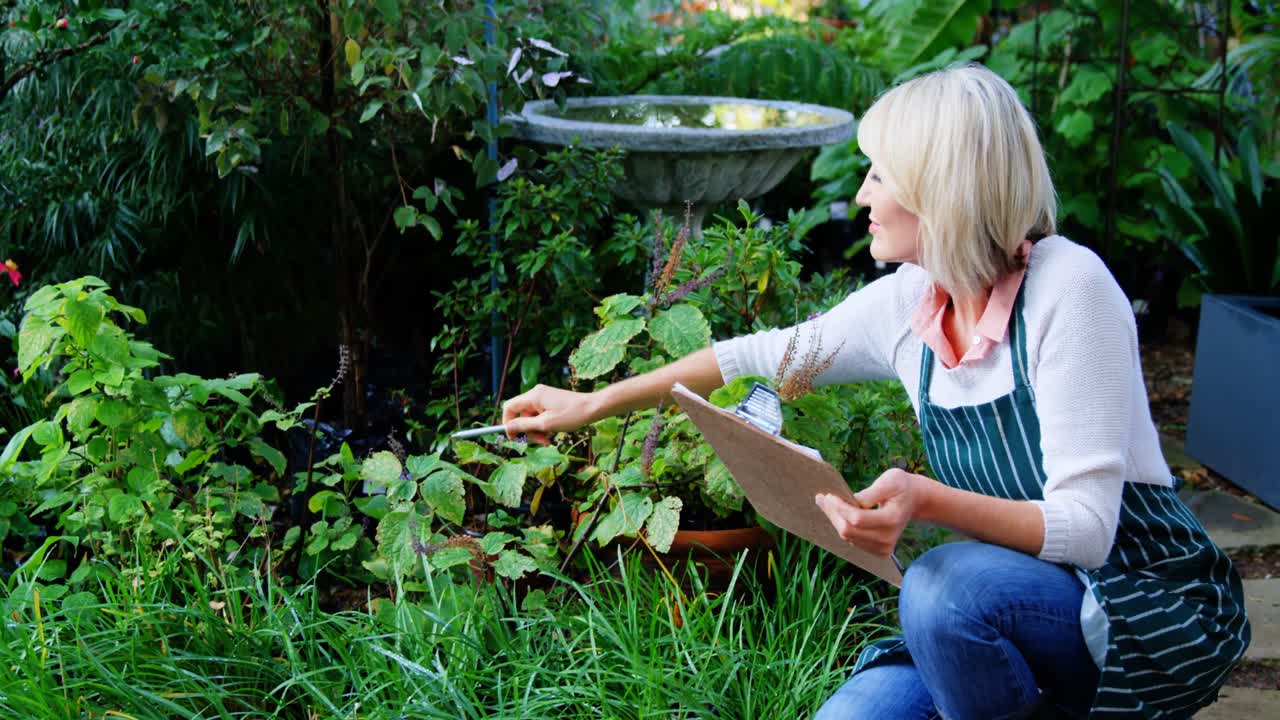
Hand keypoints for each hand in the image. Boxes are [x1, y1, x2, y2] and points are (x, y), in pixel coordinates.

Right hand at [501, 384, 596, 444]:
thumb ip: (524, 425)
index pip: (509, 407)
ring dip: (537, 431)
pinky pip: (540, 415)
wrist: (593, 407)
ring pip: (531, 417)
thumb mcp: (545, 424)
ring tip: (548, 440)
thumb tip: (507, 428)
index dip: (507, 422)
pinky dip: (543, 426)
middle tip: (539, 442)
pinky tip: (552, 434)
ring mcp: (544, 397)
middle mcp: (536, 393)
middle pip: (521, 414)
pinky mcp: (550, 401)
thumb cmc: (572, 415)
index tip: (514, 437)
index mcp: (533, 396)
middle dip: (528, 430)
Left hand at [815, 468, 931, 557]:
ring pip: (847, 537)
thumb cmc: (901, 487)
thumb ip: (872, 492)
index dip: (840, 508)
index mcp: (892, 519)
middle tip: (821, 498)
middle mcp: (888, 539)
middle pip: (848, 530)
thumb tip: (851, 501)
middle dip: (832, 513)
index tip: (829, 495)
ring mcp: (883, 548)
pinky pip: (852, 540)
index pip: (857, 519)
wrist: (915, 501)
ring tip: (826, 503)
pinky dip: (842, 526)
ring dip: (834, 520)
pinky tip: (837, 513)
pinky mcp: (879, 551)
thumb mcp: (891, 480)